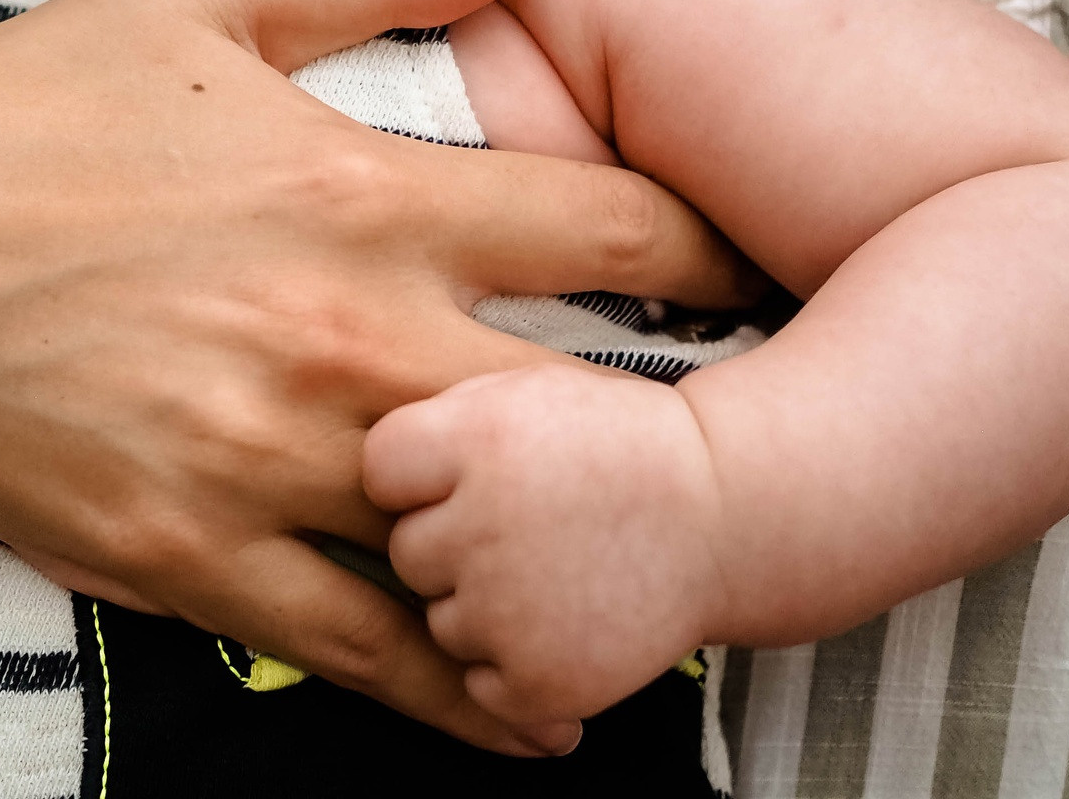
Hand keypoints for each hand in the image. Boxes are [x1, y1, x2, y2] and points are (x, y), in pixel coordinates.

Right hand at [0, 0, 752, 756]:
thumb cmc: (28, 106)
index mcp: (364, 193)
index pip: (613, 229)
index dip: (719, 251)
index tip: (779, 264)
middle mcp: (341, 339)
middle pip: (592, 410)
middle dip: (696, 427)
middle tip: (776, 441)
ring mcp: (270, 464)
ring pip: (490, 552)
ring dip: (595, 574)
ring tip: (681, 593)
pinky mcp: (193, 561)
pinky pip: (367, 654)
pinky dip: (466, 692)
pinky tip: (541, 714)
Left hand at [366, 363, 730, 730]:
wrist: (723, 514)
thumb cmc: (610, 444)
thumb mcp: (518, 388)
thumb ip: (431, 415)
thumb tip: (345, 451)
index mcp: (471, 438)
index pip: (379, 471)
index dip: (418, 474)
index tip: (463, 472)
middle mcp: (481, 524)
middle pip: (406, 550)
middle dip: (448, 539)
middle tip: (523, 521)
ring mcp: (507, 611)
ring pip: (441, 620)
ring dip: (479, 602)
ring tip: (553, 565)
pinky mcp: (537, 680)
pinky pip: (478, 680)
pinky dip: (511, 662)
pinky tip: (560, 616)